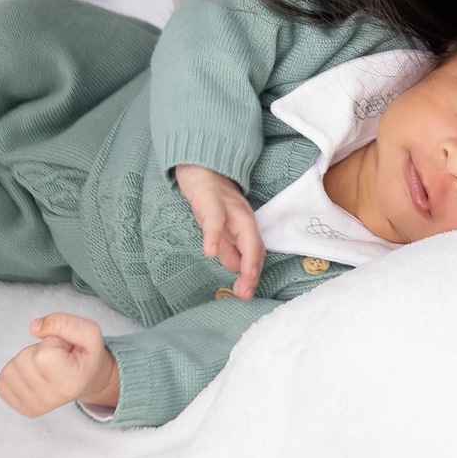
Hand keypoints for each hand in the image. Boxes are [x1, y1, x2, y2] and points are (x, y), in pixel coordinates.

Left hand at [0, 314, 119, 417]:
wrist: (86, 380)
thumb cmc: (86, 354)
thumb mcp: (89, 330)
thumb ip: (64, 322)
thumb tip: (33, 327)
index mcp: (70, 381)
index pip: (42, 355)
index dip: (51, 342)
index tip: (64, 348)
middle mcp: (51, 399)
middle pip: (23, 360)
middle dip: (37, 350)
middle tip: (56, 356)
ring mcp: (35, 407)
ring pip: (10, 369)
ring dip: (26, 360)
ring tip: (46, 364)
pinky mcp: (23, 409)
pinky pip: (2, 382)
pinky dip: (15, 371)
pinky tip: (33, 374)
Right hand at [175, 163, 264, 299]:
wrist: (200, 163)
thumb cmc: (211, 199)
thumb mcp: (221, 229)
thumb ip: (229, 248)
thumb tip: (237, 270)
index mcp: (245, 224)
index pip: (256, 252)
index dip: (253, 273)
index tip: (247, 294)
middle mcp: (242, 215)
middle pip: (255, 243)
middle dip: (254, 269)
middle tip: (246, 293)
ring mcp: (228, 205)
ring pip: (243, 230)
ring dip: (245, 255)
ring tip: (243, 277)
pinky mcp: (210, 197)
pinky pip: (214, 217)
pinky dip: (214, 234)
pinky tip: (210, 252)